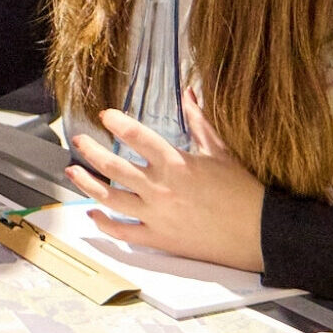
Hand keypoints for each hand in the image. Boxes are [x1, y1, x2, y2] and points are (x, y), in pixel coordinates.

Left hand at [64, 93, 265, 270]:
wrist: (260, 232)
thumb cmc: (243, 191)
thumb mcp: (221, 151)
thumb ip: (199, 122)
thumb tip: (189, 93)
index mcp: (176, 164)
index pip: (138, 137)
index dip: (118, 123)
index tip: (105, 115)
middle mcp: (161, 189)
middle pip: (114, 167)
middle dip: (91, 151)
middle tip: (79, 141)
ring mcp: (157, 215)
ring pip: (110, 198)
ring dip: (86, 185)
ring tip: (72, 172)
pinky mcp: (159, 238)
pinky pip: (124, 232)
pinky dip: (105, 223)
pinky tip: (93, 214)